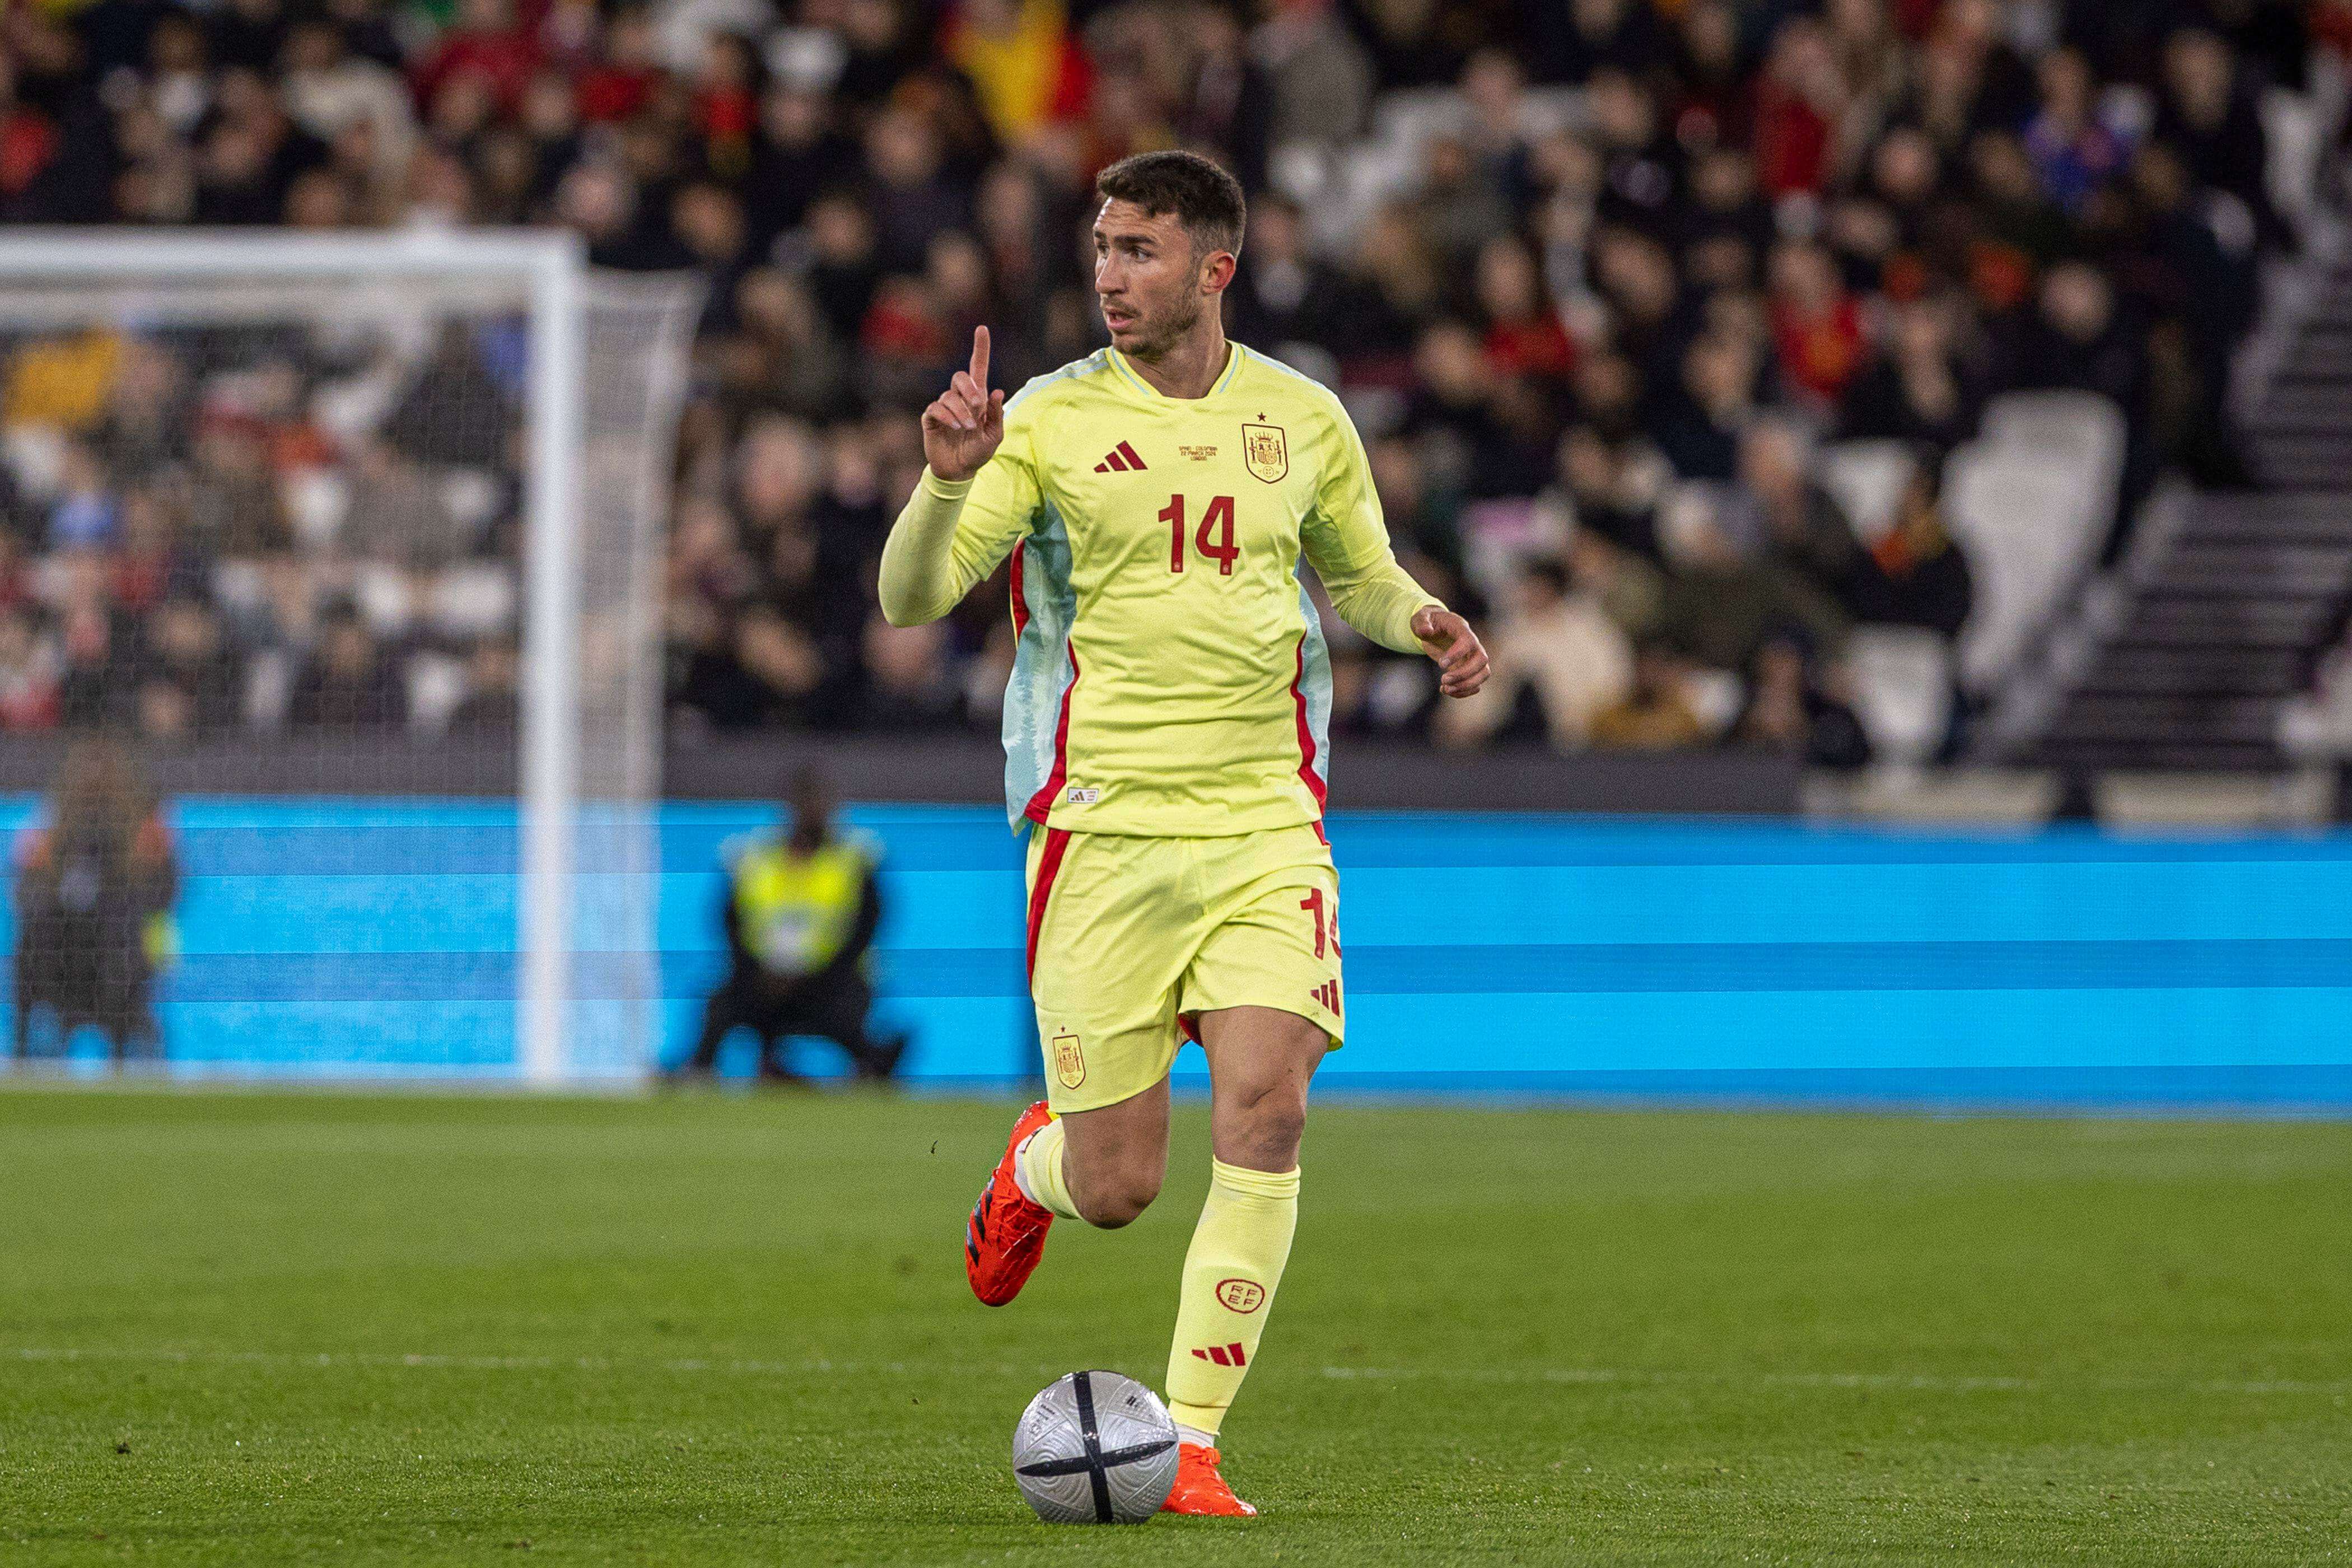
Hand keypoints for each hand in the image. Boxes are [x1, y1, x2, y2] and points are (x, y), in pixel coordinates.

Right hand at [920, 326, 1006, 482]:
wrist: (959, 470)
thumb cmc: (978, 452)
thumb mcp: (994, 435)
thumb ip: (996, 414)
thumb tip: (998, 391)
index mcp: (978, 398)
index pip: (978, 367)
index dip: (980, 348)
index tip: (982, 329)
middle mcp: (960, 398)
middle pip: (960, 377)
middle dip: (970, 389)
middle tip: (978, 407)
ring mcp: (944, 406)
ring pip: (949, 396)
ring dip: (961, 412)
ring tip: (968, 429)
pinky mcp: (931, 417)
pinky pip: (936, 408)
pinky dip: (947, 416)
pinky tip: (955, 428)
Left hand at [1412, 606, 1488, 698]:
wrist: (1437, 628)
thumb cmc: (1430, 622)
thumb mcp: (1421, 618)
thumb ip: (1421, 623)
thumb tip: (1426, 631)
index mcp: (1461, 629)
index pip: (1468, 641)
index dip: (1457, 654)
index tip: (1440, 664)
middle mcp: (1473, 644)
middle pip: (1482, 660)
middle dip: (1464, 674)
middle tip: (1443, 679)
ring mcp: (1474, 657)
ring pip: (1483, 673)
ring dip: (1466, 685)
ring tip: (1445, 689)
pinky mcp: (1470, 669)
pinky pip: (1476, 683)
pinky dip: (1464, 691)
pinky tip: (1446, 690)